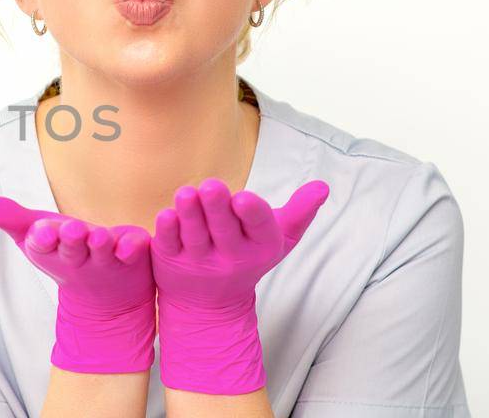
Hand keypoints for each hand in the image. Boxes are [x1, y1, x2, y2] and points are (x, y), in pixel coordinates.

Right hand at [0, 196, 156, 372]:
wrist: (105, 298)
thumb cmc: (65, 254)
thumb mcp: (35, 236)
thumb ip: (13, 219)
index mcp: (52, 251)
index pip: (42, 245)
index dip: (42, 239)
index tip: (41, 232)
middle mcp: (78, 258)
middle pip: (72, 250)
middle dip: (71, 241)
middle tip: (72, 229)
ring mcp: (106, 261)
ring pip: (102, 253)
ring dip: (100, 245)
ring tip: (99, 237)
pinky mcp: (132, 258)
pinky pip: (134, 254)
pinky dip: (133, 248)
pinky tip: (134, 242)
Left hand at [151, 178, 330, 394]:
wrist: (211, 304)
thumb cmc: (248, 254)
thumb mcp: (278, 238)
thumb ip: (300, 212)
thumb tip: (323, 186)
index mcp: (260, 247)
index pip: (259, 229)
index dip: (252, 214)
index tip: (244, 198)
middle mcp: (231, 257)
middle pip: (224, 230)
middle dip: (217, 208)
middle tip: (211, 185)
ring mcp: (199, 261)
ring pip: (194, 236)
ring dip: (190, 214)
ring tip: (186, 194)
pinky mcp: (170, 261)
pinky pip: (169, 245)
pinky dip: (167, 231)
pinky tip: (166, 216)